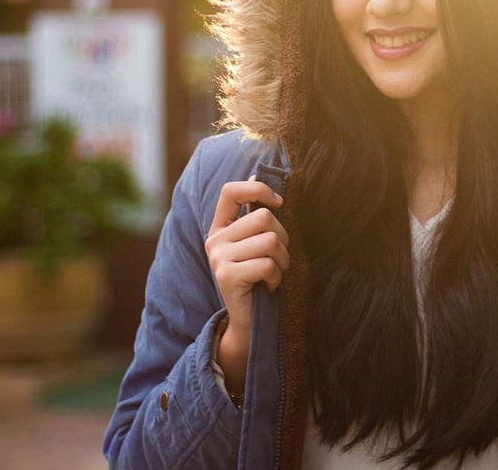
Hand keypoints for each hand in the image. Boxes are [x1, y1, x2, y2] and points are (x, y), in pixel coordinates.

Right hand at [205, 178, 289, 391]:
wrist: (248, 323)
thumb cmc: (258, 279)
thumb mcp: (255, 245)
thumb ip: (253, 215)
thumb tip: (258, 175)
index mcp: (220, 228)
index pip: (230, 191)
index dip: (257, 190)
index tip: (278, 203)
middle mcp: (214, 240)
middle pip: (263, 217)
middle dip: (283, 238)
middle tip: (279, 259)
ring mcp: (218, 257)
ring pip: (270, 240)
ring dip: (283, 260)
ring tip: (275, 273)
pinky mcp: (226, 275)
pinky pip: (267, 264)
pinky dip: (277, 277)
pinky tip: (269, 286)